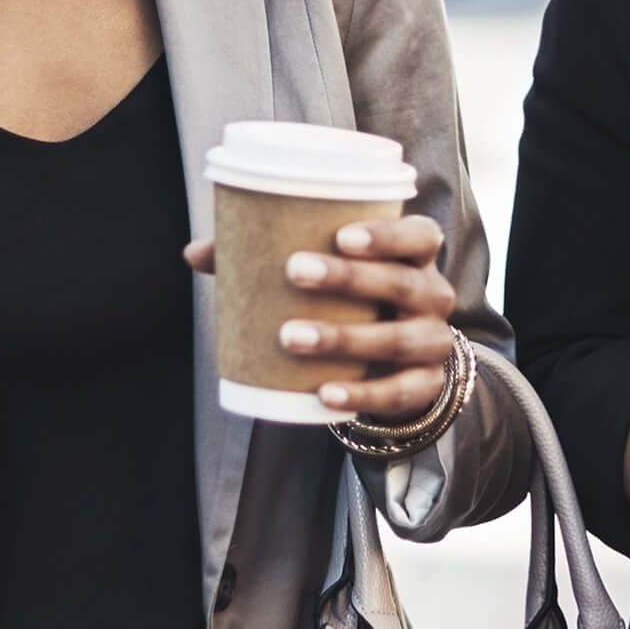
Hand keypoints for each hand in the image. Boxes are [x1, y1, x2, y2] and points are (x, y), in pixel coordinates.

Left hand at [184, 216, 459, 421]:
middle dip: (349, 277)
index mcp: (416, 256)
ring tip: (290, 336)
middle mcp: (434, 295)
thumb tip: (195, 252)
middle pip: (403, 283)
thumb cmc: (355, 301)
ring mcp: (434, 343)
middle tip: (293, 271)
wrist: (400, 362)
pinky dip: (360, 394)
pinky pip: (397, 392)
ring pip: (398, 339)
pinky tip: (322, 393)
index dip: (386, 234)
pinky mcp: (425, 386)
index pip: (419, 235)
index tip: (340, 234)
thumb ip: (269, 257)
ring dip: (344, 337)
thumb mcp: (329, 276)